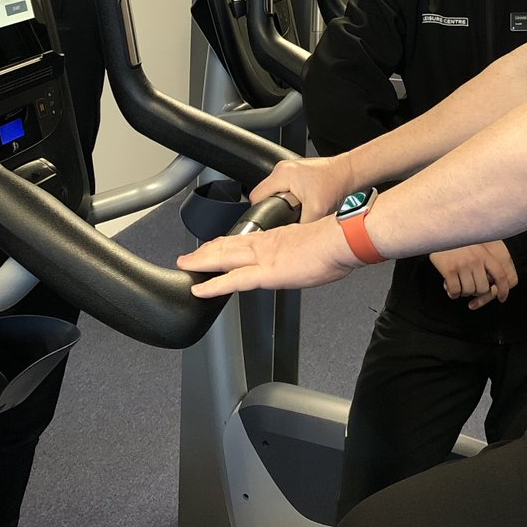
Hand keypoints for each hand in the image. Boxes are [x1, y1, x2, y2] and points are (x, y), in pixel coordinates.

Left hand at [177, 215, 359, 297]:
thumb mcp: (314, 243)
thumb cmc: (335, 243)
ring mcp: (263, 258)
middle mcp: (265, 244)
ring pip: (224, 259)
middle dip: (205, 252)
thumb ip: (301, 252)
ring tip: (186, 266)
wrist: (341, 240)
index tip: (214, 245)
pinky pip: (233, 280)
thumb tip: (304, 259)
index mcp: (277, 237)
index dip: (225, 243)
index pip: (244, 239)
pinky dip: (214, 285)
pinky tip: (201, 289)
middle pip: (227, 246)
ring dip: (202, 263)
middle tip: (188, 257)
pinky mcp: (265, 273)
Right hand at [248, 153, 353, 222]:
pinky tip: (300, 205)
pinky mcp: (296, 172)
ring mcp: (289, 169)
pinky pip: (284, 188)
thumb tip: (289, 240)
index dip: (261, 212)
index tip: (269, 222)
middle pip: (264, 195)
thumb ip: (299, 226)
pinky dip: (289, 198)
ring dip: (281, 203)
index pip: (256, 197)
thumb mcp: (316, 211)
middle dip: (271, 208)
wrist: (349, 173)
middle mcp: (283, 169)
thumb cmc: (336, 184)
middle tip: (284, 218)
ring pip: (274, 192)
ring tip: (294, 211)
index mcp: (282, 174)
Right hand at [429, 241, 517, 309]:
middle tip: (468, 286)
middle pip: (483, 289)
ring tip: (458, 284)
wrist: (438, 232)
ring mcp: (462, 265)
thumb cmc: (457, 242)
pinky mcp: (449, 269)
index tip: (501, 298)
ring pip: (468, 291)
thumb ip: (484, 261)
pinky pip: (455, 291)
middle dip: (476, 292)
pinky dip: (453, 293)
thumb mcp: (475, 246)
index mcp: (484, 254)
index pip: (500, 275)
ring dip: (463, 292)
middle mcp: (475, 260)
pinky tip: (450, 288)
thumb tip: (492, 283)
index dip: (503, 290)